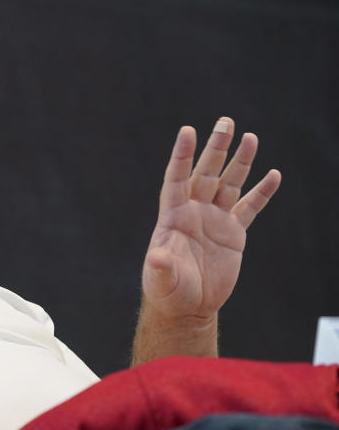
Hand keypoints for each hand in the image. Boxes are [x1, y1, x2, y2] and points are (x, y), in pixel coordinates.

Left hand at [142, 117, 280, 321]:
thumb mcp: (162, 281)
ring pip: (229, 184)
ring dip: (239, 162)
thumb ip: (161, 268)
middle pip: (206, 173)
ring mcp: (214, 220)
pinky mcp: (233, 233)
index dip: (182, 156)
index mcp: (173, 217)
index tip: (188, 131)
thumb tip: (156, 258)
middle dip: (216, 148)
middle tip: (226, 122)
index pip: (177, 179)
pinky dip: (262, 192)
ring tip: (250, 137)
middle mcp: (194, 212)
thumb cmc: (169, 293)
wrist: (188, 307)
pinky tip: (273, 175)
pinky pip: (249, 207)